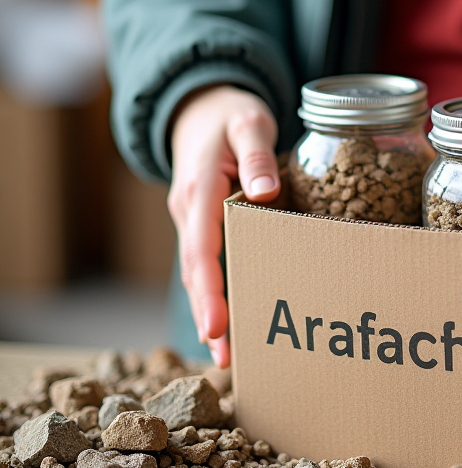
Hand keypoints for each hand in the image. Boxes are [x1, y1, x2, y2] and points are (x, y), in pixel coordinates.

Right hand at [168, 85, 279, 367]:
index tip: (218, 324)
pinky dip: (216, 293)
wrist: (202, 109)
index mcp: (199, 188)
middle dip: (209, 315)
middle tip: (225, 359)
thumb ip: (257, 154)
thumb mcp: (248, 122)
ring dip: (211, 312)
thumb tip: (266, 192)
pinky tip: (231, 322)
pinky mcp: (202, 226)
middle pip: (197, 272)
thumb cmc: (231, 116)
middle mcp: (189, 210)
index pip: (202, 247)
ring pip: (199, 274)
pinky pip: (207, 264)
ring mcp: (192, 221)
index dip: (210, 289)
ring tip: (228, 357)